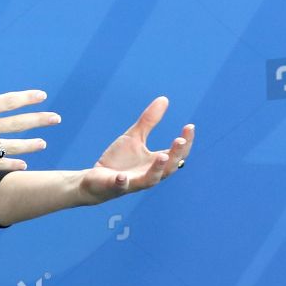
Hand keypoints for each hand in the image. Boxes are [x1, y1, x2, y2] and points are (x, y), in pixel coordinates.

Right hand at [0, 57, 58, 173]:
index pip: (7, 102)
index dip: (26, 98)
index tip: (41, 96)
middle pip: (17, 123)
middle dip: (39, 120)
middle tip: (55, 118)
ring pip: (11, 145)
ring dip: (30, 144)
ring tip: (44, 143)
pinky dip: (11, 164)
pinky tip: (24, 164)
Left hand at [78, 96, 193, 202]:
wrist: (96, 179)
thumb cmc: (119, 161)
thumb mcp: (135, 137)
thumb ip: (149, 121)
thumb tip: (165, 99)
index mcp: (156, 163)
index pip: (177, 154)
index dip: (186, 142)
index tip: (189, 126)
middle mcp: (149, 174)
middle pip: (169, 168)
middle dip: (176, 154)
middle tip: (181, 140)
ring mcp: (133, 182)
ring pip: (150, 179)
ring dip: (157, 169)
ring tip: (163, 156)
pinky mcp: (116, 186)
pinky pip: (121, 186)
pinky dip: (122, 182)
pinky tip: (122, 177)